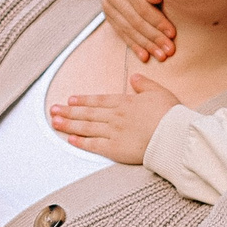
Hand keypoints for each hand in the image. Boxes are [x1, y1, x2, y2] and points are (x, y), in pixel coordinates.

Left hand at [49, 73, 181, 164]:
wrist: (173, 134)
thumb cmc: (170, 114)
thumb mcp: (159, 92)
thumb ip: (145, 85)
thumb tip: (134, 77)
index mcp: (125, 102)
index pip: (99, 100)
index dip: (83, 100)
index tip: (70, 100)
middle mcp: (115, 116)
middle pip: (87, 113)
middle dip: (68, 111)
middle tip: (53, 110)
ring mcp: (113, 132)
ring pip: (86, 127)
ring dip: (69, 124)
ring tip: (55, 122)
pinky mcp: (115, 149)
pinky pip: (94, 145)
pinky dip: (81, 142)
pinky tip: (70, 140)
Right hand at [102, 0, 176, 62]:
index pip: (142, 6)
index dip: (158, 21)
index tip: (172, 34)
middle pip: (135, 20)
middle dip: (154, 37)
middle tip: (169, 50)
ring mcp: (108, 3)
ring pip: (128, 29)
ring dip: (146, 45)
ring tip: (160, 56)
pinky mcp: (108, 13)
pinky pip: (121, 32)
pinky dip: (134, 45)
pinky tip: (144, 56)